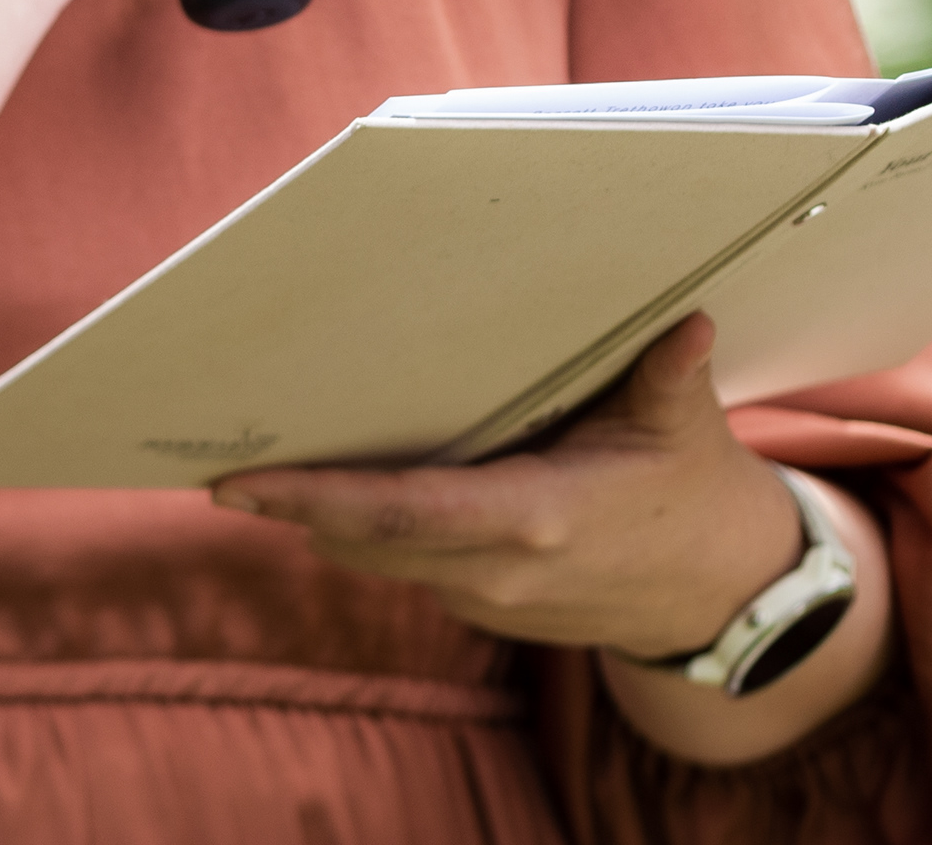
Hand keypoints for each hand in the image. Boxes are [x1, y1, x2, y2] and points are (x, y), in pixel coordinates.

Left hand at [211, 315, 803, 655]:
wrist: (713, 597)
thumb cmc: (692, 493)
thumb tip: (689, 322)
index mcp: (537, 519)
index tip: (239, 485)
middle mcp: (495, 571)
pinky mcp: (481, 608)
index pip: (401, 513)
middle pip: (364, 539)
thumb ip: (670, 376)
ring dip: (319, 516)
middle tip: (217, 455)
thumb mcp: (685, 428)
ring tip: (254, 467)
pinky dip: (363, 531)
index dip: (315, 499)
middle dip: (291, 502)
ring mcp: (485, 600)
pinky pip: (402, 566)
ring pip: (373, 558)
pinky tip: (333, 487)